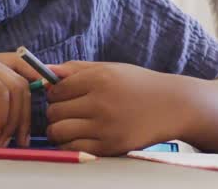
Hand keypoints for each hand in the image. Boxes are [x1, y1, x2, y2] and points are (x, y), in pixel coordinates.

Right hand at [0, 51, 39, 146]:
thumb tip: (19, 125)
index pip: (23, 65)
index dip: (39, 81)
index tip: (43, 106)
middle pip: (24, 81)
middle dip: (25, 114)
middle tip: (17, 139)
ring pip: (16, 87)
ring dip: (13, 119)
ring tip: (0, 139)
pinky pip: (2, 93)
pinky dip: (2, 115)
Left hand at [45, 61, 185, 155]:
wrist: (172, 106)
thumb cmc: (138, 84)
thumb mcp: (111, 69)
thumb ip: (77, 69)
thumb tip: (45, 71)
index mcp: (100, 79)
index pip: (56, 89)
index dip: (56, 93)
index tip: (66, 95)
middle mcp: (101, 102)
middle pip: (53, 112)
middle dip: (56, 111)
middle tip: (71, 110)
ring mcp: (105, 126)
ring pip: (58, 131)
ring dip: (59, 130)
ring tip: (71, 125)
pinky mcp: (109, 146)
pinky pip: (72, 148)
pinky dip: (70, 144)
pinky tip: (81, 136)